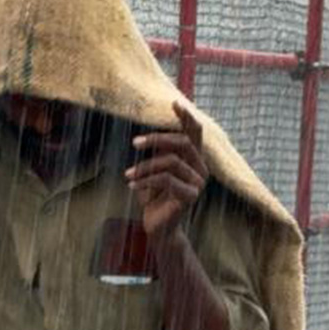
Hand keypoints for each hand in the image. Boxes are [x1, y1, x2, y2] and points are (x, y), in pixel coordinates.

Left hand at [125, 101, 208, 241]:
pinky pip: (166, 180)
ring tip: (128, 175)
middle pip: (182, 142)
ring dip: (144, 167)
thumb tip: (148, 134)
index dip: (186, 117)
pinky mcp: (191, 196)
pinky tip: (131, 185)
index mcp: (193, 159)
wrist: (158, 227)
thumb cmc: (154, 196)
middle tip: (135, 143)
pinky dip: (145, 180)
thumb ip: (157, 153)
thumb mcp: (153, 170)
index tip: (174, 102)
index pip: (194, 133)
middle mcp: (200, 168)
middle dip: (157, 139)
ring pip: (170, 162)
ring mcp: (198, 182)